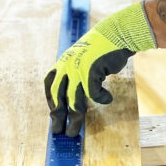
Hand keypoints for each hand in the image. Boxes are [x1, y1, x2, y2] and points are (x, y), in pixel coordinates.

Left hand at [44, 3, 155, 135]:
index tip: (53, 114)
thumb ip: (75, 72)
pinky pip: (94, 94)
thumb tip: (73, 94)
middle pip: (58, 96)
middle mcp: (68, 66)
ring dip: (74, 119)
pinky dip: (102, 99)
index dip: (50, 101)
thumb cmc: (103, 48)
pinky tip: (108, 98)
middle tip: (58, 130)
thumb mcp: (83, 58)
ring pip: (73, 101)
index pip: (49, 85)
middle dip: (57, 116)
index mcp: (63, 62)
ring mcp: (79, 69)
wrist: (116, 33)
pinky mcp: (92, 72)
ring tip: (74, 131)